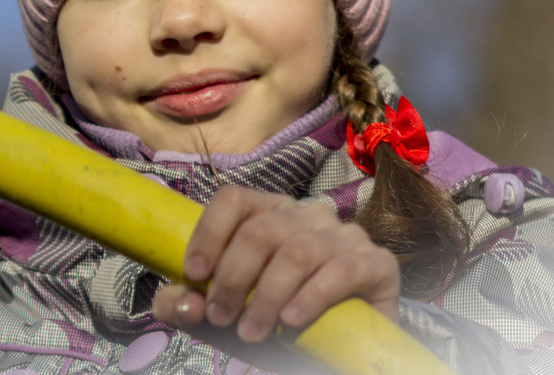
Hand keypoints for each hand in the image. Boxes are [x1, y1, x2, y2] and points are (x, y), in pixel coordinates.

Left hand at [152, 186, 399, 343]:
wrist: (341, 354)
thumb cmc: (277, 325)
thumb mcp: (226, 317)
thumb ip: (192, 307)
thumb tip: (175, 303)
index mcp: (271, 213)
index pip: (233, 199)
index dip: (209, 232)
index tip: (194, 274)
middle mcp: (309, 214)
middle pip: (260, 230)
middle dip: (232, 278)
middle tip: (221, 318)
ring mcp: (346, 235)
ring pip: (296, 251)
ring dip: (265, 297)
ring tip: (251, 333)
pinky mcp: (378, 263)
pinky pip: (341, 270)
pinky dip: (310, 298)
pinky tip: (290, 322)